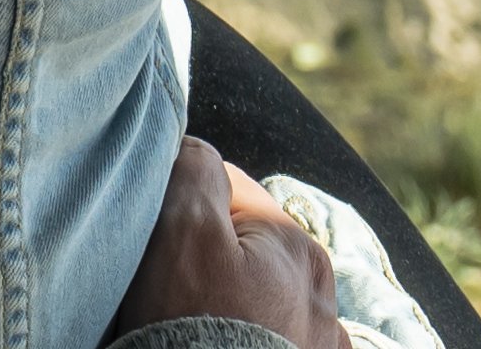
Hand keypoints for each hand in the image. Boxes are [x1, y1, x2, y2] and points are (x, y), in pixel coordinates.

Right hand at [116, 139, 344, 348]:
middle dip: (212, 258)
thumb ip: (194, 169)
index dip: (183, 205)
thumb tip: (196, 151)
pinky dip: (250, 341)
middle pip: (248, 250)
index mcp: (296, 246)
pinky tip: (222, 345)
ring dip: (236, 304)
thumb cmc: (191, 325)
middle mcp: (323, 296)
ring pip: (262, 300)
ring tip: (196, 327)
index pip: (229, 191)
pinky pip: (273, 342)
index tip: (158, 241)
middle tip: (172, 288)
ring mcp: (318, 348)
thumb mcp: (181, 227)